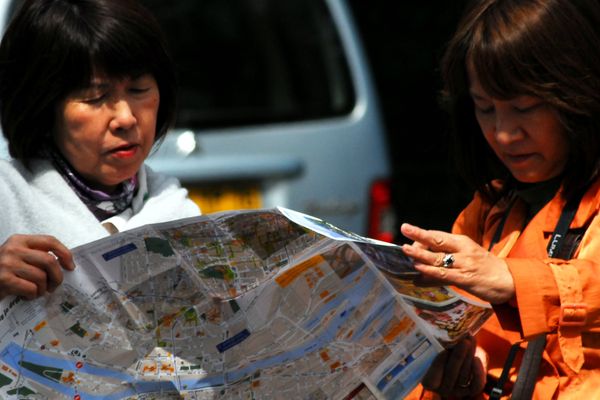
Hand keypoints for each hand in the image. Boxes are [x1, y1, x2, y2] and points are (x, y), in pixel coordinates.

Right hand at [0, 234, 74, 299]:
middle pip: (49, 261)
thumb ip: (36, 256)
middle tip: (55, 286)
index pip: (50, 241)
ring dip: (43, 289)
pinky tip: (27, 296)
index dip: (65, 253)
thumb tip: (65, 265)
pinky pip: (31, 288)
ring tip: (38, 292)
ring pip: (41, 276)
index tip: (70, 267)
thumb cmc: (4, 271)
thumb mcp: (19, 257)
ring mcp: (7, 263)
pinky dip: (33, 295)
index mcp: (20, 240)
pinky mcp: (3, 279)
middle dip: (57, 276)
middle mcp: (13, 248)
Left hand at [400, 223, 514, 303]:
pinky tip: (419, 270)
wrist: (509, 280)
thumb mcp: (467, 255)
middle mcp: (463, 250)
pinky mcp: (466, 279)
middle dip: (419, 234)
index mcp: (462, 242)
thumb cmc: (484, 267)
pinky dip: (430, 272)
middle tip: (404, 227)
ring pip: (438, 258)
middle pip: (437, 240)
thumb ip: (446, 257)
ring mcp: (464, 264)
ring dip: (420, 254)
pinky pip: (444, 275)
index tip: (408, 230)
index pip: (439, 235)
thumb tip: (421, 263)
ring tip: (406, 250)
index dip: (422, 234)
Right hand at [422, 335, 487, 396]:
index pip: (431, 381)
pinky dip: (478, 372)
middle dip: (458, 357)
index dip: (438, 366)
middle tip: (464, 342)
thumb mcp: (435, 348)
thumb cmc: (441, 349)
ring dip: (469, 356)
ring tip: (471, 340)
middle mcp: (442, 389)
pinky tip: (476, 358)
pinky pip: (476, 385)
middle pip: (451, 374)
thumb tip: (437, 330)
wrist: (458, 356)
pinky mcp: (471, 390)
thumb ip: (435, 345)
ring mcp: (457, 391)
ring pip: (464, 376)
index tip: (444, 350)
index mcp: (428, 381)